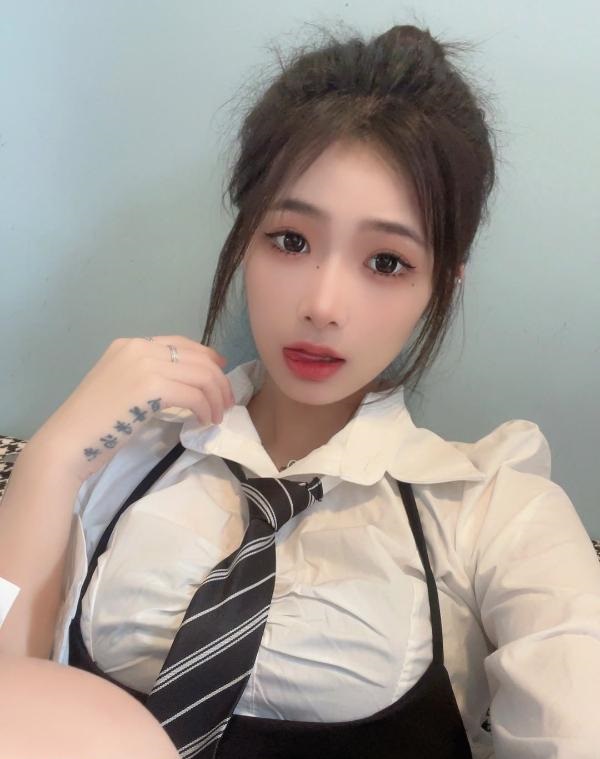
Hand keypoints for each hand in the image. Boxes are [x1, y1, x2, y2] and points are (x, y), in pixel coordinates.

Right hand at [29, 336, 234, 483]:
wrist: (69, 441)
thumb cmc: (95, 423)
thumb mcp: (122, 386)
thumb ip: (149, 376)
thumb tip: (186, 381)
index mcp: (131, 344)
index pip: (181, 343)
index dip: (208, 357)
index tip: (221, 373)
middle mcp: (138, 347)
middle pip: (197, 357)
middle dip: (219, 381)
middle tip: (227, 403)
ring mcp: (144, 365)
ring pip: (201, 374)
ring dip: (216, 397)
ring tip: (218, 416)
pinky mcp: (150, 387)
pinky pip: (194, 395)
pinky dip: (206, 409)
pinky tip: (204, 422)